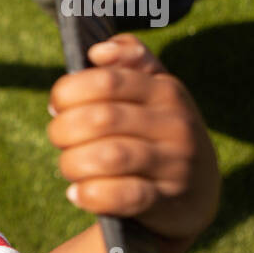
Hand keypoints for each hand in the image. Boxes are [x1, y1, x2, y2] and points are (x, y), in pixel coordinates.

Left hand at [47, 33, 220, 250]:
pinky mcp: (168, 201)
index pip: (106, 82)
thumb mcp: (152, 91)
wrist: (196, 193)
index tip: (57, 105)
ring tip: (70, 166)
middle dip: (63, 131)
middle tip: (59, 139)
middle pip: (100, 119)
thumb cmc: (155, 133)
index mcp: (165, 90)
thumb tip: (99, 51)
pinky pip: (121, 196)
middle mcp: (175, 125)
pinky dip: (89, 194)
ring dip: (73, 163)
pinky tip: (77, 193)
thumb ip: (129, 61)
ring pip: (107, 157)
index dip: (68, 92)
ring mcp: (175, 164)